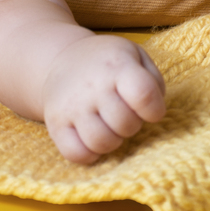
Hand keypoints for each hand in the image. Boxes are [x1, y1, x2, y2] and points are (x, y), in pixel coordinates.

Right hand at [41, 33, 166, 163]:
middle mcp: (92, 86)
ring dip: (113, 140)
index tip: (151, 109)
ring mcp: (71, 106)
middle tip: (125, 114)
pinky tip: (92, 139)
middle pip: (125, 124)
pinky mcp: (54, 123)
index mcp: (116, 65)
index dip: (155, 110)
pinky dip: (89, 154)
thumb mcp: (136, 56)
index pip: (144, 95)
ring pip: (102, 143)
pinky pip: (76, 154)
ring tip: (110, 126)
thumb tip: (153, 110)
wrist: (61, 59)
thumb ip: (153, 80)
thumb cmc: (108, 63)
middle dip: (132, 124)